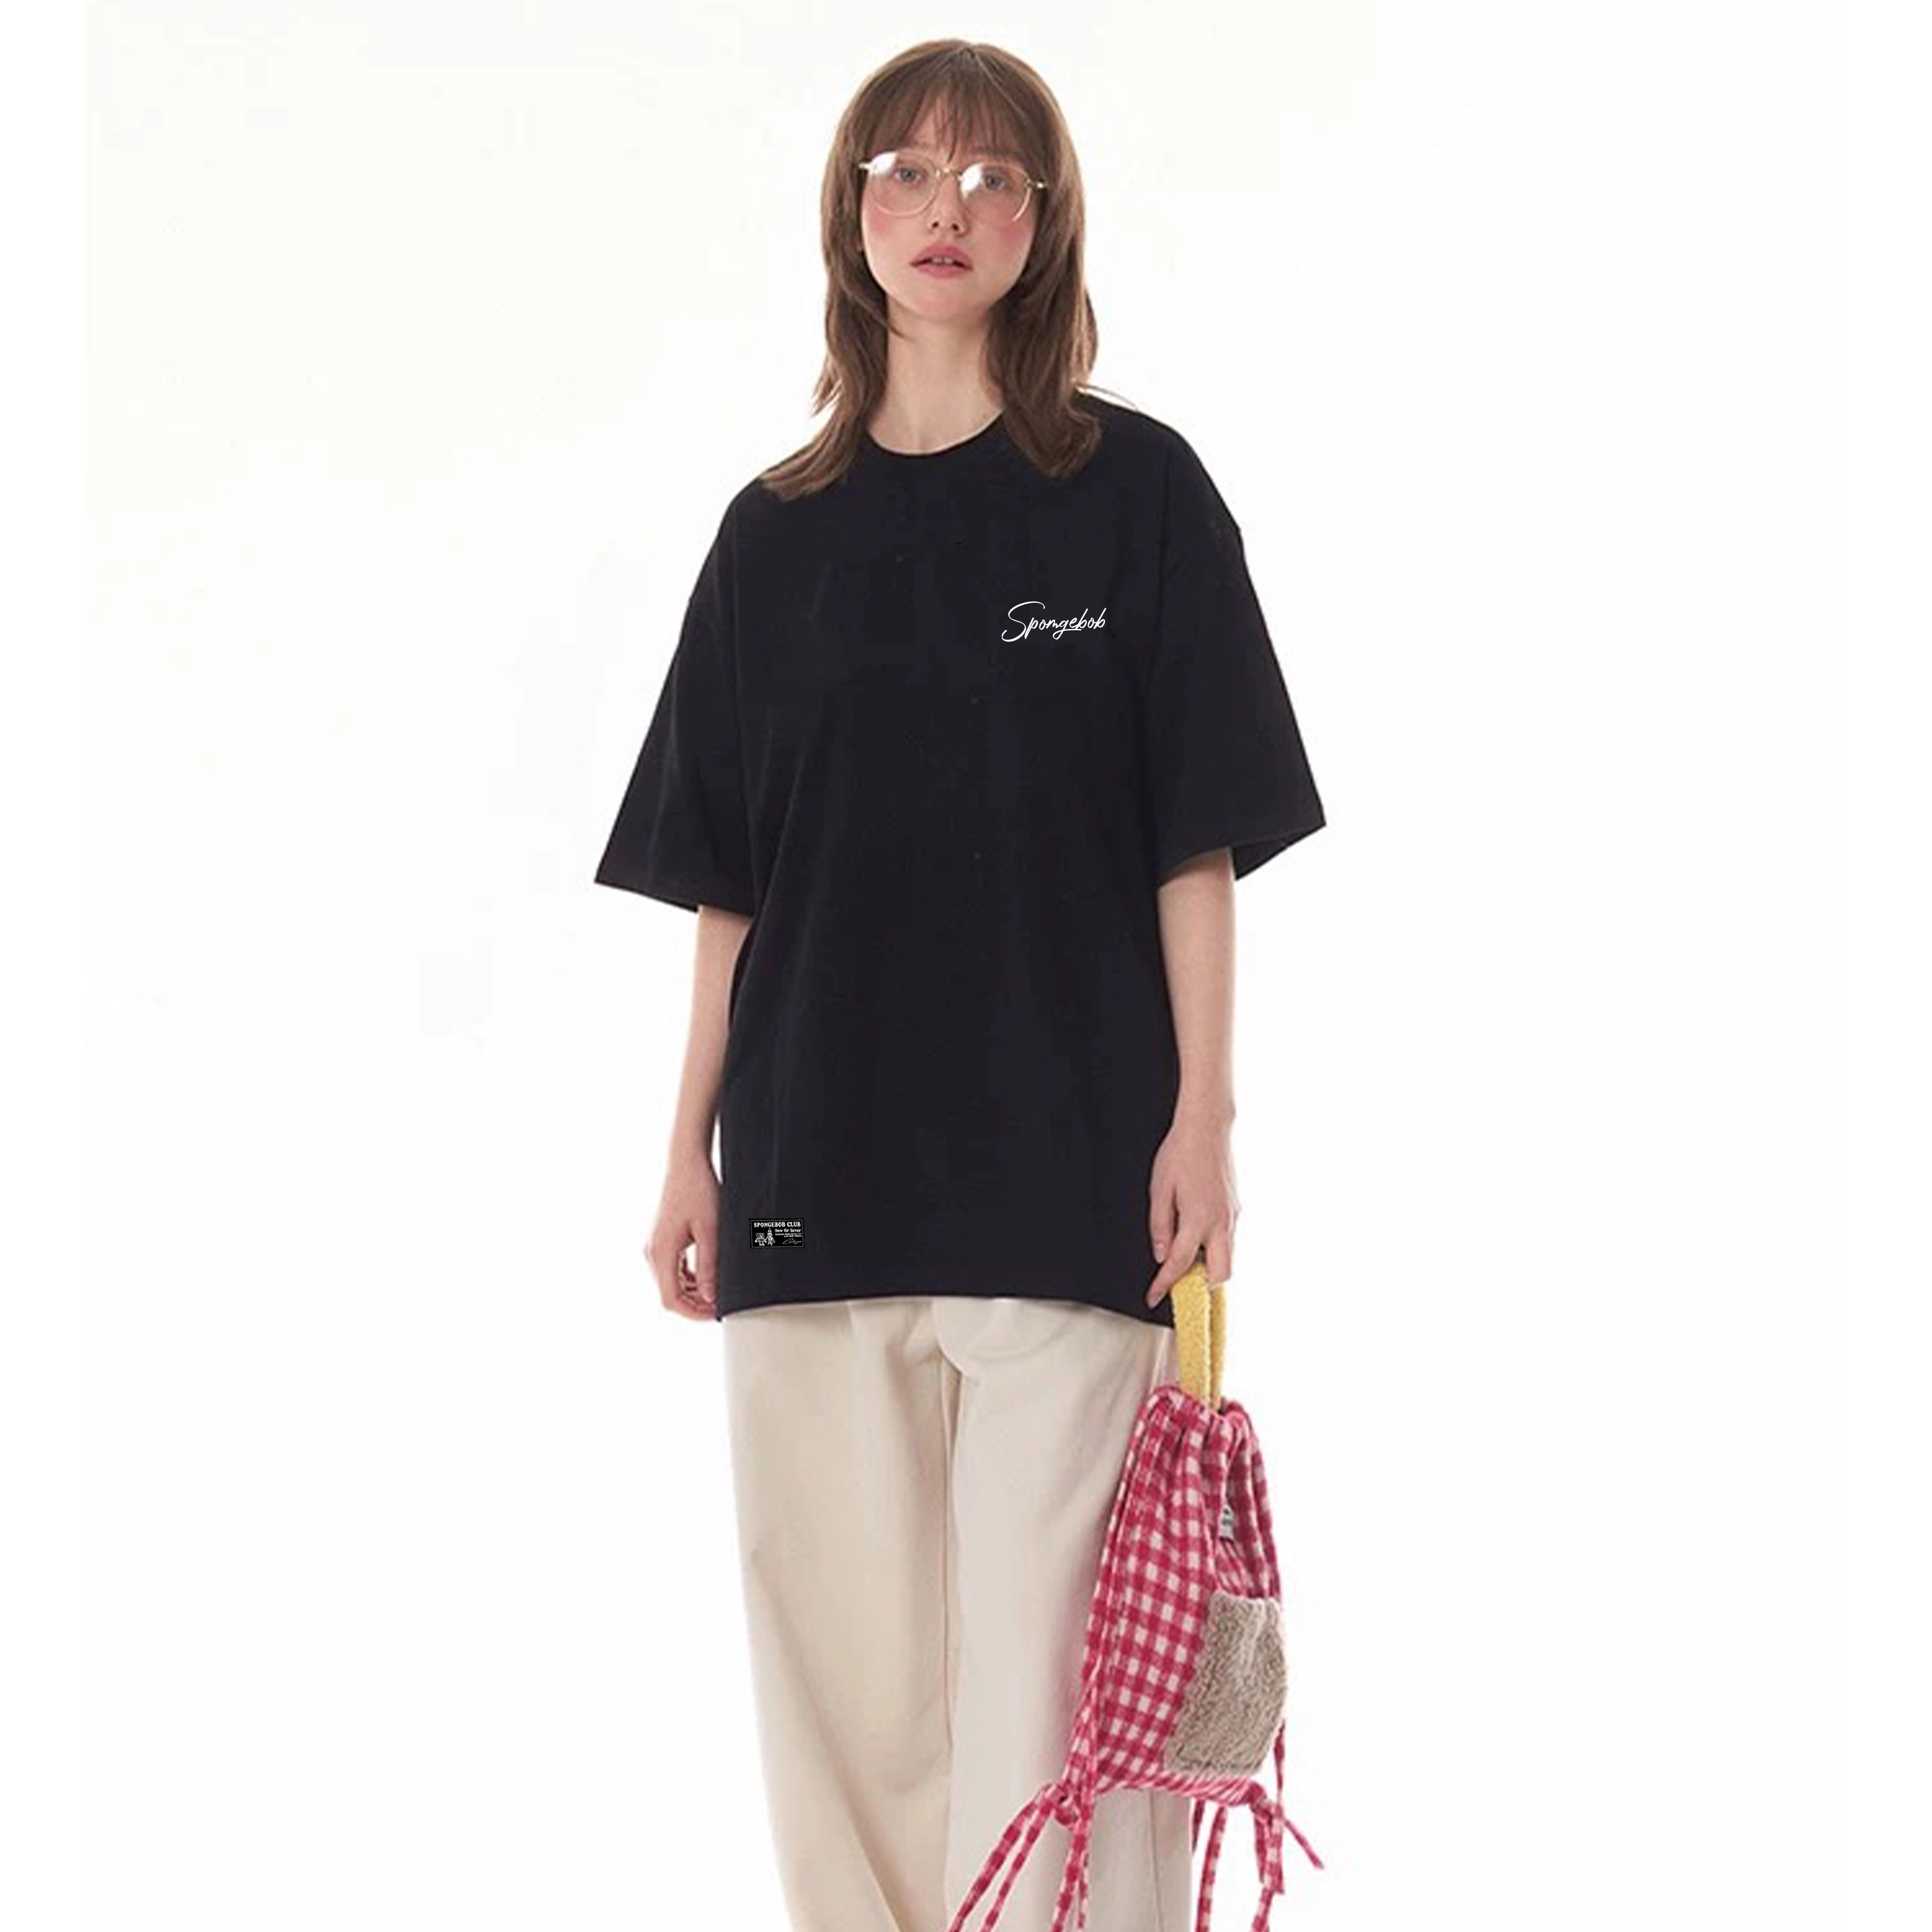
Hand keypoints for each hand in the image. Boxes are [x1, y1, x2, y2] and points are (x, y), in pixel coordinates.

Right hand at [646, 1149, 724, 1321]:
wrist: (686, 1163)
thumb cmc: (699, 1191)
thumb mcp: (711, 1230)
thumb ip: (709, 1266)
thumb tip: (711, 1297)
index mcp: (661, 1252)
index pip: (671, 1299)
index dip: (693, 1313)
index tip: (716, 1313)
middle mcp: (652, 1253)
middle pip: (669, 1294)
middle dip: (695, 1305)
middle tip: (723, 1304)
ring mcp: (654, 1247)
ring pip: (671, 1283)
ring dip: (694, 1292)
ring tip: (719, 1290)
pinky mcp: (661, 1241)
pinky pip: (673, 1269)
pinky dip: (690, 1278)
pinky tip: (709, 1275)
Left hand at [1145, 1109, 1238, 1306]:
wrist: (1208, 1126)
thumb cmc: (1180, 1153)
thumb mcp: (1159, 1190)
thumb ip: (1160, 1226)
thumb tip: (1161, 1255)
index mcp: (1198, 1219)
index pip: (1180, 1264)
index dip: (1164, 1284)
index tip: (1153, 1297)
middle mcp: (1221, 1223)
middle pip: (1220, 1275)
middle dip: (1201, 1285)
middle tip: (1178, 1279)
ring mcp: (1233, 1216)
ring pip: (1228, 1257)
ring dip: (1209, 1264)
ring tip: (1186, 1252)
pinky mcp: (1236, 1208)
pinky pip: (1228, 1238)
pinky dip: (1214, 1245)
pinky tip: (1197, 1231)